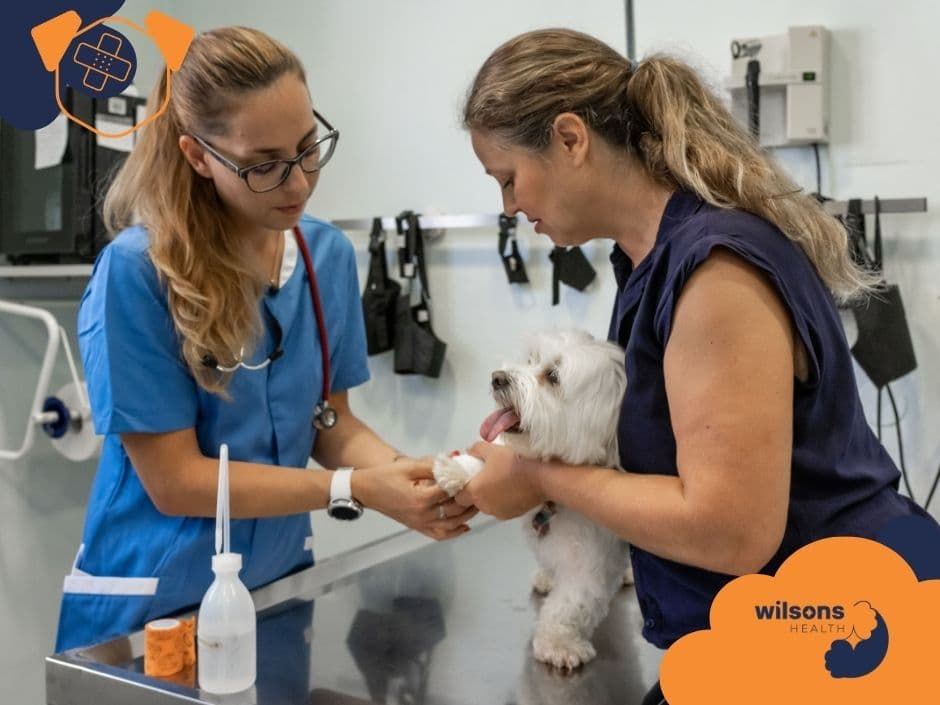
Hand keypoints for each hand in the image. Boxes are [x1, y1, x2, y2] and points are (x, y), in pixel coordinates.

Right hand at [353, 456, 477, 539]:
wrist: (366, 491)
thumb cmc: (386, 476)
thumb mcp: (408, 466)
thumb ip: (432, 465)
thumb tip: (454, 462)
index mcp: (421, 498)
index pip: (451, 492)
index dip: (464, 483)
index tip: (474, 475)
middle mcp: (423, 515)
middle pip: (454, 510)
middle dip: (469, 500)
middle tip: (481, 488)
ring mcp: (420, 524)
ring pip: (450, 525)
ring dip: (466, 516)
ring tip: (477, 504)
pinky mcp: (417, 528)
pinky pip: (439, 535)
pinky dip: (453, 533)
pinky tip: (464, 527)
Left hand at [454, 442, 544, 518]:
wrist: (542, 478)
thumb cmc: (514, 462)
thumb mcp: (492, 450)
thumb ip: (476, 449)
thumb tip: (469, 451)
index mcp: (475, 492)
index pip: (458, 498)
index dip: (459, 490)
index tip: (466, 480)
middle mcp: (484, 507)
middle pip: (472, 503)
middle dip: (475, 493)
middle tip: (483, 479)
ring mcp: (498, 513)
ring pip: (487, 506)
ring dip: (489, 498)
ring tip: (498, 482)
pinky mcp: (512, 515)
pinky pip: (501, 508)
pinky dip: (502, 501)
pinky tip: (510, 489)